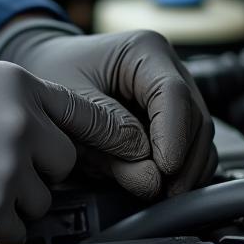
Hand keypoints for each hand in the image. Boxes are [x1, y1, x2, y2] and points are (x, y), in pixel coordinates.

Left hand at [0, 21, 216, 197]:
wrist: (44, 66)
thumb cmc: (53, 73)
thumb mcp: (70, 104)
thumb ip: (106, 138)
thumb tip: (150, 179)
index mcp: (144, 50)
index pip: (173, 94)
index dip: (174, 137)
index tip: (164, 171)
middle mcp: (167, 67)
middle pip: (195, 117)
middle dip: (184, 160)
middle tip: (163, 193)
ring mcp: (173, 91)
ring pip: (199, 136)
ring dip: (185, 169)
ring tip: (160, 194)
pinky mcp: (171, 115)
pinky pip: (189, 146)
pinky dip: (179, 169)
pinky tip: (160, 186)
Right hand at [0, 58, 149, 243]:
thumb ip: (13, 98)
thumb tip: (42, 122)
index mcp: (20, 85)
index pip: (90, 116)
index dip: (111, 139)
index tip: (132, 154)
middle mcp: (23, 123)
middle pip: (65, 164)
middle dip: (40, 172)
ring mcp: (8, 165)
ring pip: (41, 201)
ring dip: (13, 200)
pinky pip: (14, 230)